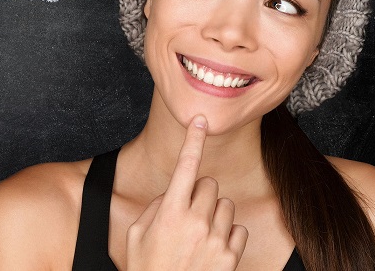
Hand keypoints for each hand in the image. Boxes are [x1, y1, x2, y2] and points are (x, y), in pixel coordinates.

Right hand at [125, 116, 247, 270]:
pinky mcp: (231, 257)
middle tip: (186, 212)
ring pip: (225, 204)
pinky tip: (212, 248)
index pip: (185, 165)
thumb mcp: (136, 235)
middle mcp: (196, 221)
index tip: (200, 119)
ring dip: (214, 212)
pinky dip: (227, 234)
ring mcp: (216, 240)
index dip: (193, 139)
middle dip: (199, 192)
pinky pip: (238, 229)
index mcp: (170, 211)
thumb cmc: (146, 269)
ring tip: (199, 233)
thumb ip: (156, 207)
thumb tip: (174, 194)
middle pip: (209, 183)